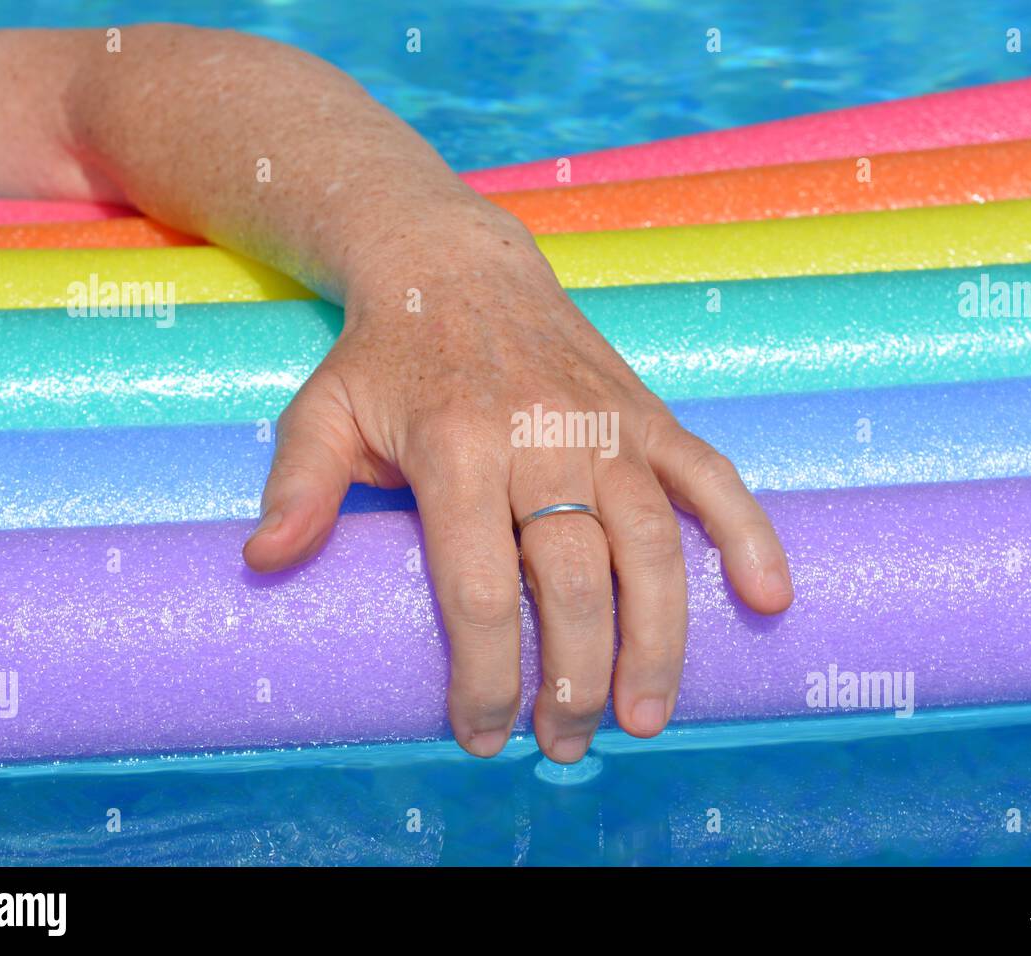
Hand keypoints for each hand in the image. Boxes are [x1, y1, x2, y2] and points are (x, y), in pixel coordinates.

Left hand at [243, 202, 792, 761]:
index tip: (484, 734)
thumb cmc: (387, 354)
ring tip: (647, 715)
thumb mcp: (322, 411)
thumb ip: (298, 486)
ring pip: (651, 545)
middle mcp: (540, 436)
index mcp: (455, 447)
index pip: (479, 586)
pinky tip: (768, 597)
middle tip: (566, 742)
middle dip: (574, 678)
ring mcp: (605, 425)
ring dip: (658, 640)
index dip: (486, 674)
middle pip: (575, 578)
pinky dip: (747, 534)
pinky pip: (713, 477)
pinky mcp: (648, 414)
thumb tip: (263, 563)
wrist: (457, 264)